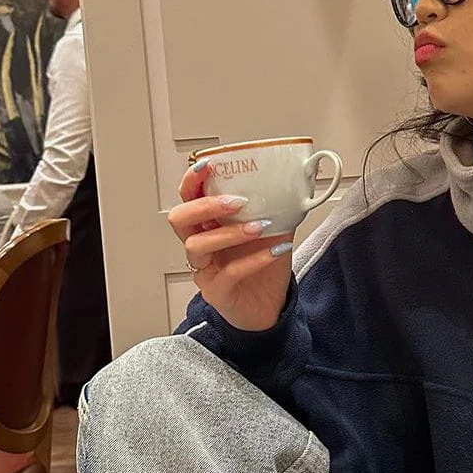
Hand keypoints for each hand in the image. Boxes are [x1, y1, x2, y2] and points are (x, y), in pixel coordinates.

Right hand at [168, 161, 292, 331]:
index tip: (208, 164)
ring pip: (197, 245)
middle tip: (237, 202)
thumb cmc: (264, 269)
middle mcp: (200, 245)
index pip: (188, 197)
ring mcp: (204, 269)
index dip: (192, 180)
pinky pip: (228, 273)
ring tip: (260, 226)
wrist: (271, 308)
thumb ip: (274, 208)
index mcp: (209, 225)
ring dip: (230, 232)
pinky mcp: (216, 291)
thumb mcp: (271, 231)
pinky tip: (276, 251)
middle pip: (180, 219)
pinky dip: (253, 260)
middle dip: (204, 205)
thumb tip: (292, 182)